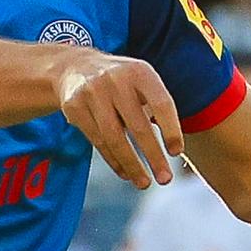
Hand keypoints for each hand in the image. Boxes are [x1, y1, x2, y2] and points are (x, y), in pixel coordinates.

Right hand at [58, 51, 182, 188]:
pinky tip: (124, 172)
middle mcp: (115, 80)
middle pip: (137, 125)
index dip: (171, 130)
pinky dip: (113, 160)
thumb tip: (173, 152)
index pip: (161, 103)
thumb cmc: (121, 83)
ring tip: (144, 183)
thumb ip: (157, 108)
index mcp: (140, 72)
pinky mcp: (74, 106)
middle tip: (165, 179)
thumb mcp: (141, 82)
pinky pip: (97, 140)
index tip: (176, 153)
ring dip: (132, 164)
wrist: (75, 67)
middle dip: (153, 156)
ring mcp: (92, 92)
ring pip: (114, 137)